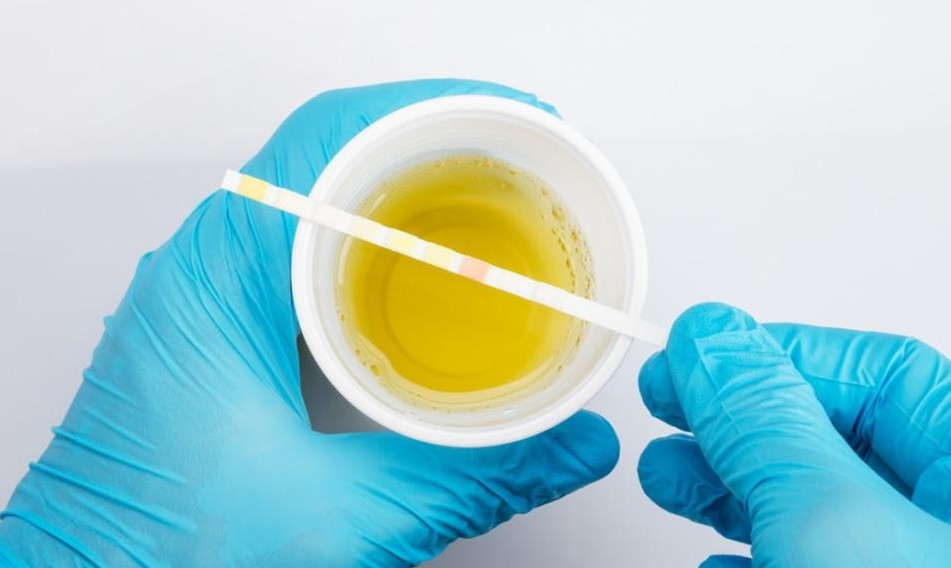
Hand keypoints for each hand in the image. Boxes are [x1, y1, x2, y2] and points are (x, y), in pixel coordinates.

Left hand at [0, 80, 618, 566]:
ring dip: (394, 188)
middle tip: (510, 164)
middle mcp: (205, 265)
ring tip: (476, 202)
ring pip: (311, 195)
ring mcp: (206, 290)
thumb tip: (572, 442)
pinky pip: (297, 240)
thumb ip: (474, 477)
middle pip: (327, 154)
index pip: (329, 139)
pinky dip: (364, 235)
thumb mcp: (344, 516)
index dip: (427, 112)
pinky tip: (411, 269)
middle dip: (427, 148)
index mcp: (221, 278)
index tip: (504, 121)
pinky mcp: (216, 321)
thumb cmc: (162, 555)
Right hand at [637, 302, 950, 566]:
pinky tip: (714, 553)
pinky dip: (747, 547)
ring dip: (722, 482)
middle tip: (668, 401)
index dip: (782, 353)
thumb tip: (714, 340)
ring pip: (805, 504)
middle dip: (732, 417)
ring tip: (665, 475)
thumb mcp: (826, 516)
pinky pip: (804, 562)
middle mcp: (943, 524)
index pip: (884, 373)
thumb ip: (765, 421)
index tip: (702, 352)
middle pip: (831, 437)